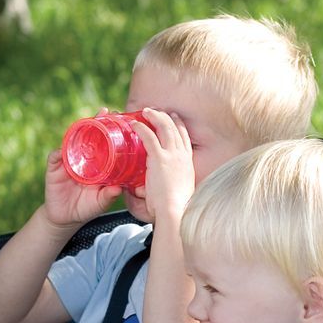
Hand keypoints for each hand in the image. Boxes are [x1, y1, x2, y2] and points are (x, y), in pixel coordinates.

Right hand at [43, 145, 122, 229]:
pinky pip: (54, 157)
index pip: (104, 152)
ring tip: (79, 138)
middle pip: (87, 145)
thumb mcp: (99, 204)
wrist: (64, 219)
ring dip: (74, 142)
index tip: (116, 139)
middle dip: (92, 138)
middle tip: (98, 133)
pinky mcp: (54, 169)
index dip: (109, 145)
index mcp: (98, 168)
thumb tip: (118, 189)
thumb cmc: (85, 209)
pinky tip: (61, 153)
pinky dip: (57, 153)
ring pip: (71, 147)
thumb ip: (108, 196)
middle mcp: (83, 163)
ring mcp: (69, 164)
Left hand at [131, 108, 194, 225]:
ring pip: (165, 128)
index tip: (175, 119)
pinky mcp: (160, 158)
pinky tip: (135, 124)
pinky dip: (142, 128)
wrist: (175, 211)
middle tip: (159, 111)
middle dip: (168, 117)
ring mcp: (172, 155)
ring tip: (146, 111)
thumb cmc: (173, 209)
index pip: (185, 139)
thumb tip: (142, 190)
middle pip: (176, 129)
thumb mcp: (172, 194)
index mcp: (188, 163)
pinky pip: (149, 137)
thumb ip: (160, 188)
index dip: (180, 126)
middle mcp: (182, 155)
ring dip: (155, 117)